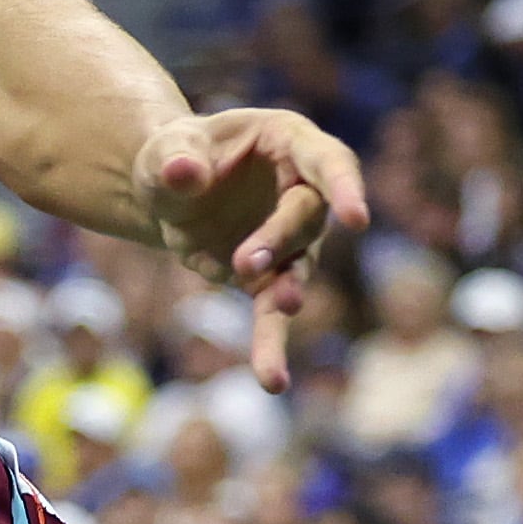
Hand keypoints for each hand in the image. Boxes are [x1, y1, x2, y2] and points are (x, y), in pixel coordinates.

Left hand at [136, 104, 368, 391]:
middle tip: (247, 263)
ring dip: (285, 291)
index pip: (329, 161)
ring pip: (297, 269)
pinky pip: (272, 314)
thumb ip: (174, 159)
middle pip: (307, 217)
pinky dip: (270, 344)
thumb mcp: (165, 150)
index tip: (357, 219)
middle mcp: (304, 191)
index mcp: (290, 142)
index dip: (345, 188)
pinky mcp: (269, 278)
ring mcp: (292, 239)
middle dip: (280, 240)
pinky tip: (272, 380)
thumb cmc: (176, 156)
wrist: (168, 190)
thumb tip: (184, 173)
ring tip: (283, 306)